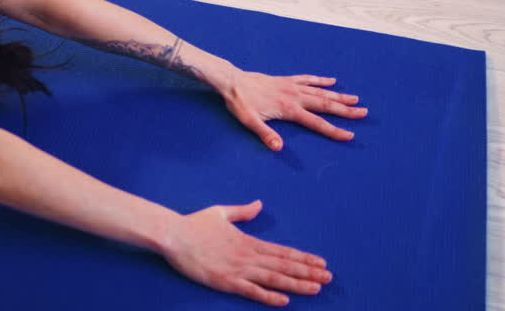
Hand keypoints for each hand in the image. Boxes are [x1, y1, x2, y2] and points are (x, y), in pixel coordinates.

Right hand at [162, 200, 331, 305]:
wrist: (174, 235)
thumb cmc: (195, 223)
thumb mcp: (221, 212)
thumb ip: (242, 211)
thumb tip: (259, 204)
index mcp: (249, 241)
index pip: (283, 251)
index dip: (303, 258)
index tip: (321, 262)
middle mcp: (248, 255)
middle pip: (284, 265)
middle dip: (308, 272)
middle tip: (329, 277)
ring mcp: (238, 269)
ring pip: (274, 278)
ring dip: (297, 283)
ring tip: (316, 288)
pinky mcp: (226, 281)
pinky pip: (252, 291)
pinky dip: (269, 296)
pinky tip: (285, 301)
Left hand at [223, 73, 366, 150]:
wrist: (232, 81)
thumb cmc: (240, 103)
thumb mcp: (250, 121)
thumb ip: (265, 134)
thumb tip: (279, 148)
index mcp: (289, 109)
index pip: (317, 122)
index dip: (334, 130)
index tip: (349, 135)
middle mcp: (295, 96)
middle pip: (325, 104)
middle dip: (346, 110)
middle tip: (364, 113)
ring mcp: (292, 86)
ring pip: (320, 91)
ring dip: (338, 95)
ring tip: (355, 98)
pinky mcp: (286, 80)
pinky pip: (308, 79)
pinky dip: (321, 80)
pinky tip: (332, 81)